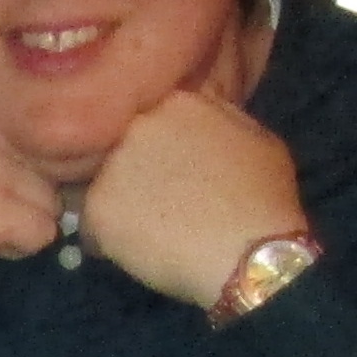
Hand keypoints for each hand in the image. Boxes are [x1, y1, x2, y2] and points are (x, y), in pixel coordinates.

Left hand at [81, 86, 307, 314]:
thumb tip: (197, 118)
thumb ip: (218, 118)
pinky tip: (140, 250)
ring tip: (151, 230)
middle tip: (160, 203)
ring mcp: (113, 165)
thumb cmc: (263, 199)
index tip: (173, 172)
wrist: (249, 254)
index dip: (159, 150)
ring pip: (103, 185)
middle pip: (122, 149)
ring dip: (119, 206)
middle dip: (133, 173)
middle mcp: (138, 125)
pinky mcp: (97, 207)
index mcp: (177, 102)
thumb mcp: (257, 138)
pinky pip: (92, 225)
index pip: (151, 119)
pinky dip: (108, 240)